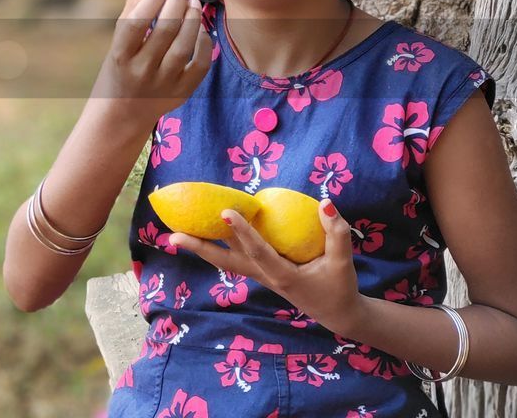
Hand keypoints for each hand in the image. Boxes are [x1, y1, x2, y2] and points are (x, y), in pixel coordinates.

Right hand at [89, 0, 212, 120]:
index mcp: (120, 56)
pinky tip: (201, 30)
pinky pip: (200, 65)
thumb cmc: (119, 71)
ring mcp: (163, 84)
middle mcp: (141, 71)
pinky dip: (204, 43)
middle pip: (165, 29)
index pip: (137, 22)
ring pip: (184, 45)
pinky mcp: (181, 93)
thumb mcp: (115, 45)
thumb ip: (132, 14)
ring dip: (192, 18)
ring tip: (193, 3)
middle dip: (176, 1)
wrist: (122, 117)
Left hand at [167, 198, 364, 335]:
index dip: (242, 232)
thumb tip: (326, 203)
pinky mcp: (260, 273)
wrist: (336, 313)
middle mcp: (264, 276)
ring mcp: (259, 276)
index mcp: (283, 275)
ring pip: (225, 261)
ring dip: (202, 248)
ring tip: (176, 234)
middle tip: (173, 236)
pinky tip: (207, 231)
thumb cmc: (338, 286)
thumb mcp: (343, 262)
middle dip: (199, 248)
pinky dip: (218, 245)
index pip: (258, 251)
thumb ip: (337, 233)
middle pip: (226, 262)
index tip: (225, 211)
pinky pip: (234, 257)